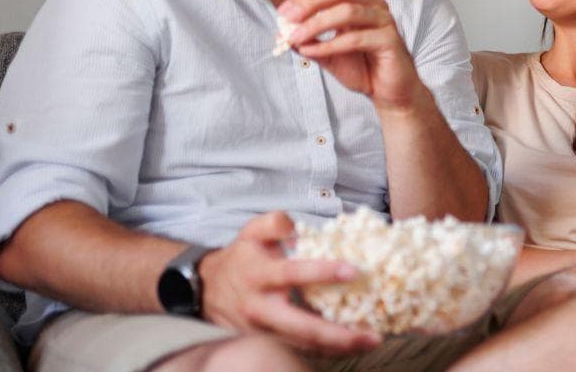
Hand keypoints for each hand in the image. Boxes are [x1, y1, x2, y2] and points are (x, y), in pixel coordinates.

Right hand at [199, 212, 380, 356]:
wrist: (204, 291)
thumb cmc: (239, 259)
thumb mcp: (250, 232)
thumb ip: (273, 223)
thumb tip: (295, 227)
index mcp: (259, 275)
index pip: (293, 273)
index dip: (323, 272)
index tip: (354, 271)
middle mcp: (261, 308)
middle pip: (301, 327)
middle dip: (337, 334)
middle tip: (371, 334)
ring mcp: (262, 332)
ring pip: (302, 345)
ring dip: (337, 347)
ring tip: (370, 342)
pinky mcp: (266, 344)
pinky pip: (298, 350)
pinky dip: (325, 351)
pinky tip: (350, 346)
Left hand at [278, 0, 426, 112]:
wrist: (389, 93)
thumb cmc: (363, 70)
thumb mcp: (328, 54)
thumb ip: (309, 42)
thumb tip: (283, 33)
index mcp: (361, 3)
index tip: (282, 13)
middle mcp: (374, 6)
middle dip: (309, 4)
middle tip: (287, 19)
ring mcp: (384, 21)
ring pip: (347, 12)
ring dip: (317, 24)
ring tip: (296, 38)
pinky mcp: (390, 40)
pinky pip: (356, 38)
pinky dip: (330, 44)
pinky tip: (313, 51)